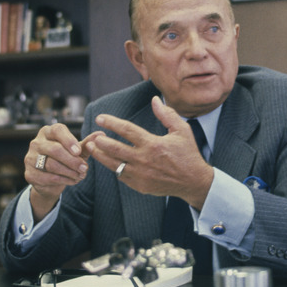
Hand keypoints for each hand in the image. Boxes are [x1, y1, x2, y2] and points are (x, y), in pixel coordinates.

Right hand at [24, 123, 101, 219]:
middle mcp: (36, 143)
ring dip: (69, 171)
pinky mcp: (30, 174)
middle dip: (72, 160)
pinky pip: (48, 177)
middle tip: (85, 168)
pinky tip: (73, 181)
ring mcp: (30, 158)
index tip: (79, 151)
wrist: (50, 181)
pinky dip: (64, 180)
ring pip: (51, 165)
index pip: (57, 130)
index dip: (69, 140)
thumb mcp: (77, 151)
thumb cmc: (65, 160)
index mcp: (48, 132)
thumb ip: (87, 144)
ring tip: (81, 175)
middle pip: (54, 149)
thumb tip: (101, 135)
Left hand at [87, 96, 213, 209]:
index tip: (100, 118)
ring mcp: (141, 175)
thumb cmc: (188, 154)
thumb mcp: (182, 131)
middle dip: (100, 141)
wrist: (193, 181)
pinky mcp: (140, 186)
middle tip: (93, 136)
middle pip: (115, 149)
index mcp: (153, 144)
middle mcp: (144, 159)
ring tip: (92, 148)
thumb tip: (155, 100)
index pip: (127, 130)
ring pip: (114, 165)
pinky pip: (121, 176)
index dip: (111, 123)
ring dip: (101, 156)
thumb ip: (167, 114)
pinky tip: (109, 161)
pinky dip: (114, 168)